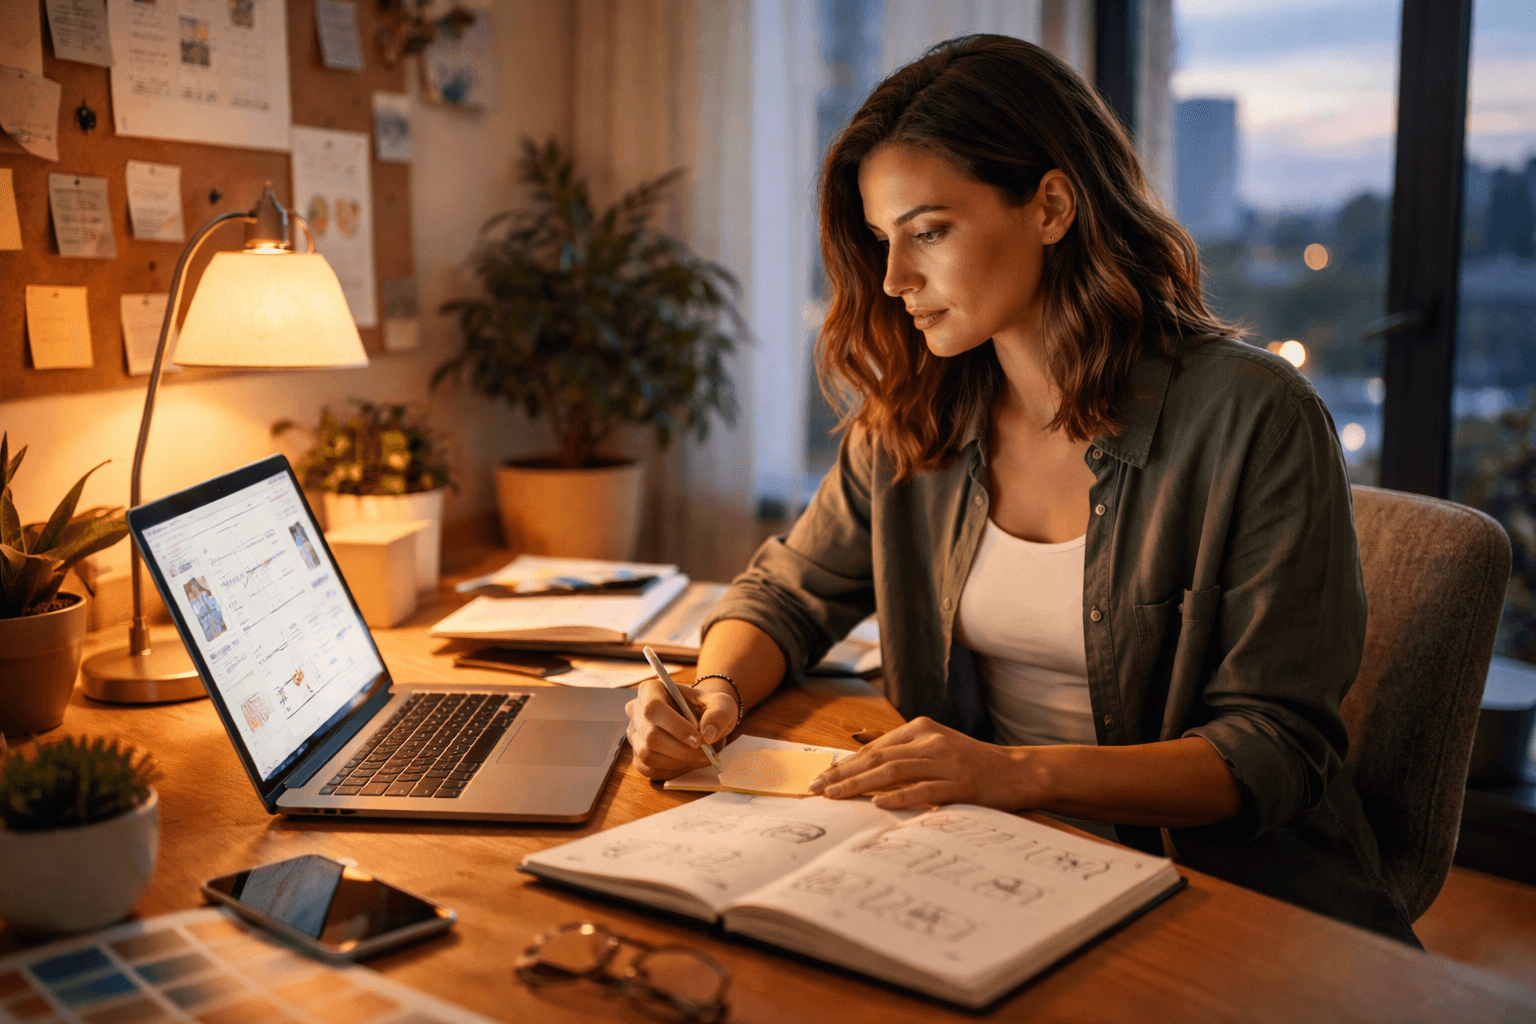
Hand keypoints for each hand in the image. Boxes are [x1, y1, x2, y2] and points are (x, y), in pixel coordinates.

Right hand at [624, 679, 738, 779]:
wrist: (702, 720)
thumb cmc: (707, 708)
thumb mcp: (721, 704)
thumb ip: (719, 714)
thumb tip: (708, 734)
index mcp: (651, 690)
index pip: (654, 708)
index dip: (676, 727)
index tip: (699, 740)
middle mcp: (636, 711)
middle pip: (651, 736)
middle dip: (682, 750)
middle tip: (706, 753)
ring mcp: (634, 734)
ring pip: (648, 755)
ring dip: (678, 762)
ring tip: (700, 757)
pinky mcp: (637, 755)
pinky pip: (648, 769)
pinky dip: (672, 771)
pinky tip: (688, 762)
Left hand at [808, 716, 1033, 809]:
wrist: (1017, 772)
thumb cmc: (972, 763)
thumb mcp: (935, 748)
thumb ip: (903, 752)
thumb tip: (862, 761)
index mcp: (922, 729)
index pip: (875, 748)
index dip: (846, 763)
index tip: (821, 777)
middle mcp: (930, 741)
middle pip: (878, 758)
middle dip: (843, 774)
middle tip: (817, 788)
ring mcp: (945, 762)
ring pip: (894, 772)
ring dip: (860, 785)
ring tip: (835, 795)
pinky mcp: (960, 783)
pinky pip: (923, 790)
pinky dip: (898, 797)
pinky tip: (877, 804)